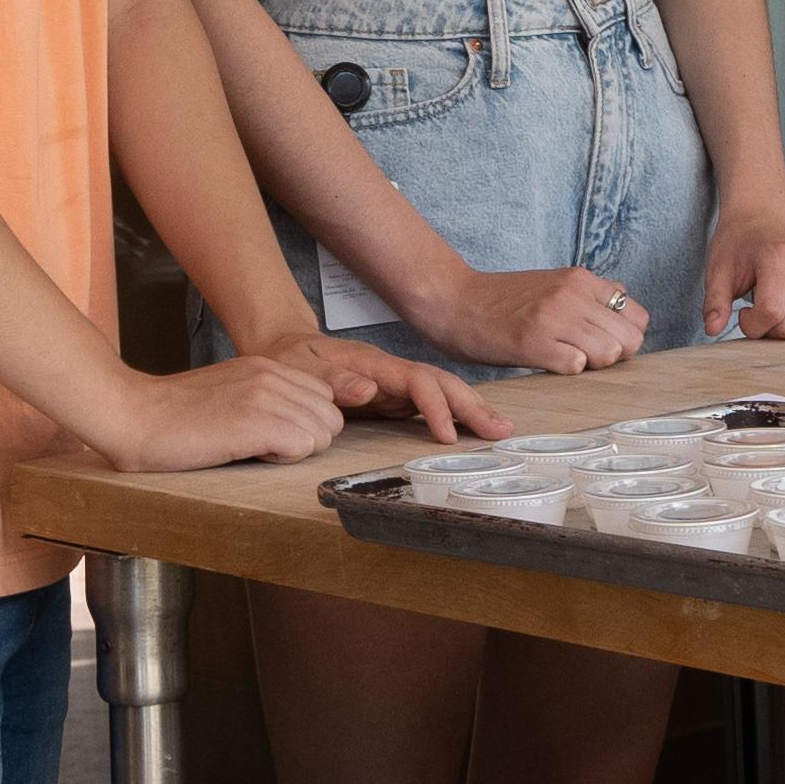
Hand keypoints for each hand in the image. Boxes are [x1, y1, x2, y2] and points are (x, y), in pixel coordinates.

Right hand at [90, 356, 347, 472]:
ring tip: (257, 451)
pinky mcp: (254, 423)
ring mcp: (265, 397)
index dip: (306, 424)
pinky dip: (284, 459)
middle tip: (269, 449)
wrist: (132, 415)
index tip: (275, 436)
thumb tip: (292, 422)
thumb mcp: (229, 390)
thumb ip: (264, 397)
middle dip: (308, 440)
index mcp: (268, 366)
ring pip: (322, 432)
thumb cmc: (174, 416)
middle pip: (330, 417)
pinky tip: (252, 456)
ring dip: (296, 451)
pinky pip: (302, 446)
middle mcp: (272, 376)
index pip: (324, 397)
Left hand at [256, 329, 513, 444]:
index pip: (417, 381)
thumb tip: (371, 390)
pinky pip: (427, 404)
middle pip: (441, 382)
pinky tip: (467, 429)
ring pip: (440, 391)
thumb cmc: (289, 359)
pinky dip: (451, 415)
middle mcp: (390, 371)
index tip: (446, 437)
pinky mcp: (390, 396)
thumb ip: (333, 381)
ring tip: (497, 429)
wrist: (282, 346)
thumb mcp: (301, 368)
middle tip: (502, 430)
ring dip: (469, 409)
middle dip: (472, 405)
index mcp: (373, 363)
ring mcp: (393, 383)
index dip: (436, 407)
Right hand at [428, 266, 649, 375]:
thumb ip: (591, 293)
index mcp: (582, 279)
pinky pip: (576, 365)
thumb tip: (625, 302)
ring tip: (565, 359)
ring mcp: (553, 316)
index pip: (639, 316)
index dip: (625, 337)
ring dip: (592, 365)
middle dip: (615, 356)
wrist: (455, 300)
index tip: (603, 343)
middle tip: (586, 357)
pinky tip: (548, 362)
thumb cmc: (505, 299)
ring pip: (609, 353)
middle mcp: (573, 294)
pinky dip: (568, 370)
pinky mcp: (532, 341)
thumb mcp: (555, 282)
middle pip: (630, 339)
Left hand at [703, 210, 784, 339]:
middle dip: (771, 331)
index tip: (743, 313)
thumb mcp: (718, 269)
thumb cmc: (739, 243)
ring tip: (779, 312)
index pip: (771, 312)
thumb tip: (712, 328)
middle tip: (759, 312)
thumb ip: (715, 301)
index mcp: (776, 259)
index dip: (752, 325)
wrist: (761, 218)